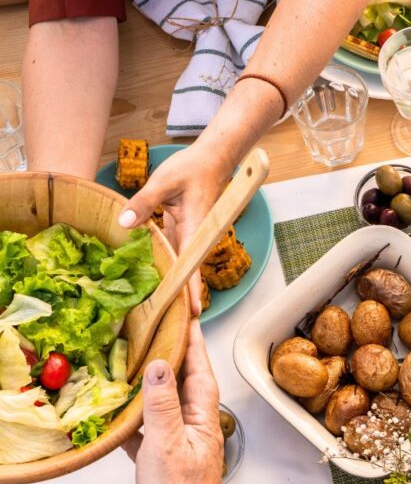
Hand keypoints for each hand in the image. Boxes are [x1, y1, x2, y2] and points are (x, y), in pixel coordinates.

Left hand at [118, 142, 230, 313]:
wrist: (213, 158)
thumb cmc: (192, 167)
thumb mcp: (163, 180)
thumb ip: (143, 202)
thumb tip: (124, 224)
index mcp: (195, 227)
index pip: (193, 264)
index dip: (192, 289)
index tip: (193, 312)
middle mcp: (195, 236)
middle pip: (188, 272)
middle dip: (181, 297)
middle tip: (172, 325)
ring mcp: (189, 235)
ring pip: (180, 264)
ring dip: (172, 284)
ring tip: (160, 311)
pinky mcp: (182, 230)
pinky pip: (172, 252)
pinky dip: (163, 266)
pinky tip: (150, 281)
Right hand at [123, 319, 224, 483]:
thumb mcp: (168, 444)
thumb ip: (162, 404)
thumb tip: (157, 364)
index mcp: (202, 416)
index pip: (199, 367)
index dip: (192, 338)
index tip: (185, 311)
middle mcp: (194, 424)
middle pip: (183, 380)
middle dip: (171, 354)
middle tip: (155, 328)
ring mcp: (179, 442)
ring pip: (163, 404)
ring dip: (150, 384)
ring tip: (133, 361)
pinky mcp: (163, 460)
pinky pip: (147, 430)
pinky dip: (134, 419)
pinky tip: (118, 413)